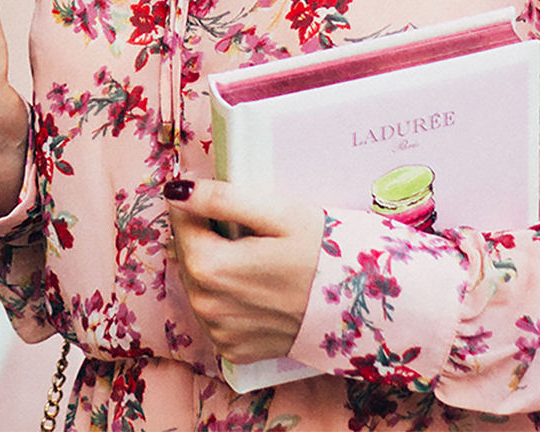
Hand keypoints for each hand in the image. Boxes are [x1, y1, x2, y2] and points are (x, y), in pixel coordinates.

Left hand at [164, 177, 323, 364]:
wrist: (363, 309)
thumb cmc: (324, 256)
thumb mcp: (278, 214)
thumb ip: (222, 199)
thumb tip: (177, 190)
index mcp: (210, 267)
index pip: (180, 219)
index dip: (196, 202)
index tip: (220, 198)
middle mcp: (207, 306)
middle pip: (186, 252)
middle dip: (203, 233)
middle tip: (245, 229)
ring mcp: (220, 332)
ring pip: (196, 282)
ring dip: (212, 264)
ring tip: (252, 258)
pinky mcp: (234, 350)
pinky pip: (214, 312)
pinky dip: (225, 296)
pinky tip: (254, 287)